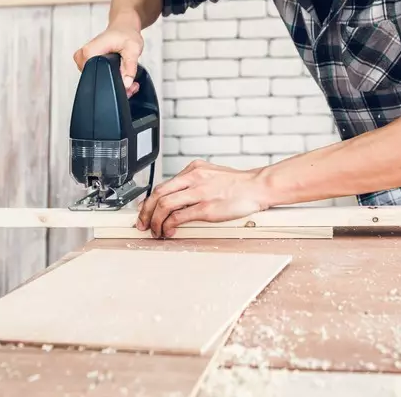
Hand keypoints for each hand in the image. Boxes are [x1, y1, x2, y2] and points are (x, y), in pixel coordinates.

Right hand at [73, 24, 142, 96]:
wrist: (123, 26)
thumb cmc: (126, 34)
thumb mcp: (133, 49)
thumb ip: (130, 67)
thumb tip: (126, 84)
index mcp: (90, 52)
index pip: (97, 77)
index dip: (113, 84)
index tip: (128, 85)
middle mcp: (83, 56)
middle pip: (97, 81)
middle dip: (116, 85)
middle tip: (131, 84)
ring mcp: (84, 60)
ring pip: (98, 80)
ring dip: (114, 82)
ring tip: (128, 77)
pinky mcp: (88, 62)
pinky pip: (97, 75)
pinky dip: (110, 78)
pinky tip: (121, 74)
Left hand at [135, 160, 270, 237]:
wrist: (257, 186)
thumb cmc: (238, 184)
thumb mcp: (212, 174)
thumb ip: (194, 182)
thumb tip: (178, 196)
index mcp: (193, 169)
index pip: (163, 184)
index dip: (149, 201)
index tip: (145, 211)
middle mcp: (193, 178)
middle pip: (158, 194)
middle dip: (146, 212)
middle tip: (143, 224)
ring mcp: (199, 193)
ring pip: (164, 205)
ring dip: (155, 221)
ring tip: (156, 231)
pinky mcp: (206, 208)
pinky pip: (178, 217)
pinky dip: (168, 226)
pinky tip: (169, 231)